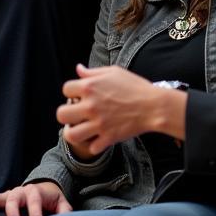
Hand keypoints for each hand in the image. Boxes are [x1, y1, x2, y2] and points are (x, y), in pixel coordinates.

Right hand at [0, 181, 71, 215]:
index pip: (36, 201)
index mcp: (37, 191)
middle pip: (16, 198)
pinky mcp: (5, 197)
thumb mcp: (62, 204)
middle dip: (14, 211)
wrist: (45, 188)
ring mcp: (13, 193)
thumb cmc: (52, 200)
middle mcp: (23, 190)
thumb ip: (64, 213)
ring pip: (1, 196)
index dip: (36, 213)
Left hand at [57, 64, 177, 154]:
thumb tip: (78, 68)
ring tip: (79, 129)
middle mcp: (91, 106)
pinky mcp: (108, 138)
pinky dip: (93, 144)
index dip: (71, 92)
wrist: (153, 106)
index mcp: (90, 87)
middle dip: (66, 114)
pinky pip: (91, 147)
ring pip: (71, 135)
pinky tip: (97, 138)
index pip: (65, 89)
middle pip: (61, 114)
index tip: (78, 95)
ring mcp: (99, 123)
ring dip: (73, 133)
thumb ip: (92, 72)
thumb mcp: (113, 72)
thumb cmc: (134, 86)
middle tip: (75, 114)